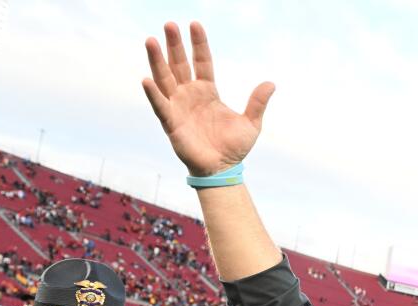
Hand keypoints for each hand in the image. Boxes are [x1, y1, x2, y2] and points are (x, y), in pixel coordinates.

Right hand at [142, 21, 274, 175]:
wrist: (223, 170)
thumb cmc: (235, 148)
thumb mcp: (251, 123)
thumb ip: (257, 102)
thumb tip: (271, 83)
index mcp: (208, 91)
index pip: (202, 61)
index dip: (198, 44)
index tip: (195, 24)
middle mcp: (190, 94)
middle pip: (179, 64)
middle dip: (174, 45)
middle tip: (169, 23)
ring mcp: (178, 107)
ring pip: (165, 79)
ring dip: (157, 60)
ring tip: (151, 40)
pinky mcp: (171, 123)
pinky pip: (160, 105)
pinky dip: (153, 93)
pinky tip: (146, 79)